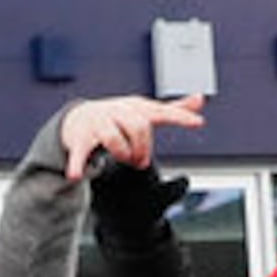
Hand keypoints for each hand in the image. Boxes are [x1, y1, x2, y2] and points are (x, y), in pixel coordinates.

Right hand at [56, 92, 204, 180]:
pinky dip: (78, 165)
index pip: (162, 111)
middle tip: (141, 160)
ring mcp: (99, 124)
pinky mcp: (80, 140)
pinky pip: (81, 152)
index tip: (199, 123)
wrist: (79, 117)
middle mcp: (118, 111)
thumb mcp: (146, 111)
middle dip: (143, 148)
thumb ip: (173, 109)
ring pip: (114, 139)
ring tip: (123, 158)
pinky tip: (76, 176)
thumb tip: (200, 100)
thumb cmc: (119, 116)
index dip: (180, 118)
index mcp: (137, 107)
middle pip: (139, 128)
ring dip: (123, 154)